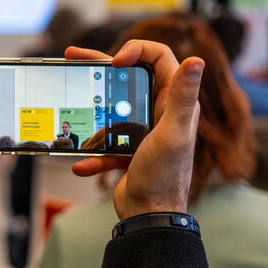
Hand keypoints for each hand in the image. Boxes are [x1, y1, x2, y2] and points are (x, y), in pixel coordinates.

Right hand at [66, 42, 202, 218]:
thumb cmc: (164, 176)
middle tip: (74, 57)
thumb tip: (197, 59)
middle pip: (131, 78)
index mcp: (175, 103)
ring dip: (92, 109)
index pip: (160, 58)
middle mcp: (161, 112)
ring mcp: (143, 132)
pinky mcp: (129, 151)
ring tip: (70, 101)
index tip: (115, 62)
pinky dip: (92, 153)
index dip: (137, 50)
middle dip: (102, 66)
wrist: (151, 217)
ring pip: (113, 109)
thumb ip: (182, 96)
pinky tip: (81, 163)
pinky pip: (106, 144)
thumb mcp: (172, 133)